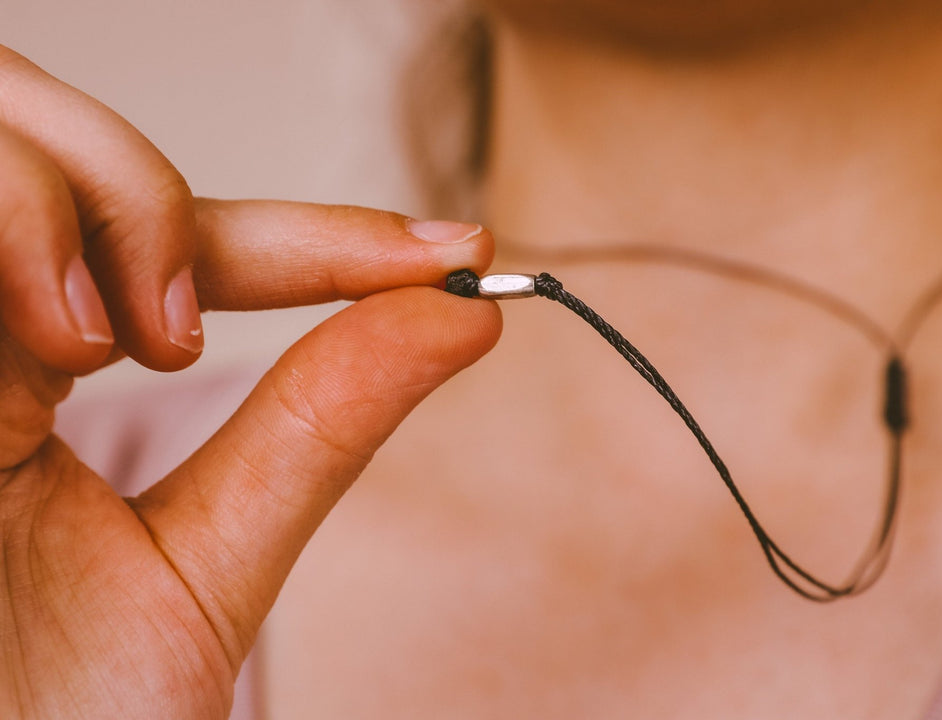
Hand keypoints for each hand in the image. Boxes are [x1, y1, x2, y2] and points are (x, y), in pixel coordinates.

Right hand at [0, 46, 500, 717]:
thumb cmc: (56, 709)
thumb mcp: (204, 560)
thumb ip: (317, 428)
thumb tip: (462, 314)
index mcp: (38, 374)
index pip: (186, 249)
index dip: (321, 235)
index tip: (456, 249)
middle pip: (63, 144)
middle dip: (148, 198)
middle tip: (182, 334)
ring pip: (11, 139)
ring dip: (87, 212)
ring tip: (109, 349)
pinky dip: (22, 232)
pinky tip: (57, 342)